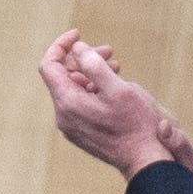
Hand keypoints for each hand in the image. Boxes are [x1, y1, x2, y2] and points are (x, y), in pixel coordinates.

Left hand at [40, 31, 189, 182]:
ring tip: (116, 65)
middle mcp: (64, 116)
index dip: (61, 46)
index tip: (78, 33)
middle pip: (62, 76)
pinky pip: (80, 103)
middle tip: (109, 51)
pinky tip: (113, 84)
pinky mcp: (80, 131)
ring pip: (73, 89)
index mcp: (68, 103)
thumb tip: (77, 48)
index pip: (49, 66)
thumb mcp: (118, 88)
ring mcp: (71, 126)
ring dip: (91, 73)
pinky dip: (93, 88)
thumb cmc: (135, 124)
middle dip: (83, 58)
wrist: (143, 159)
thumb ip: (94, 65)